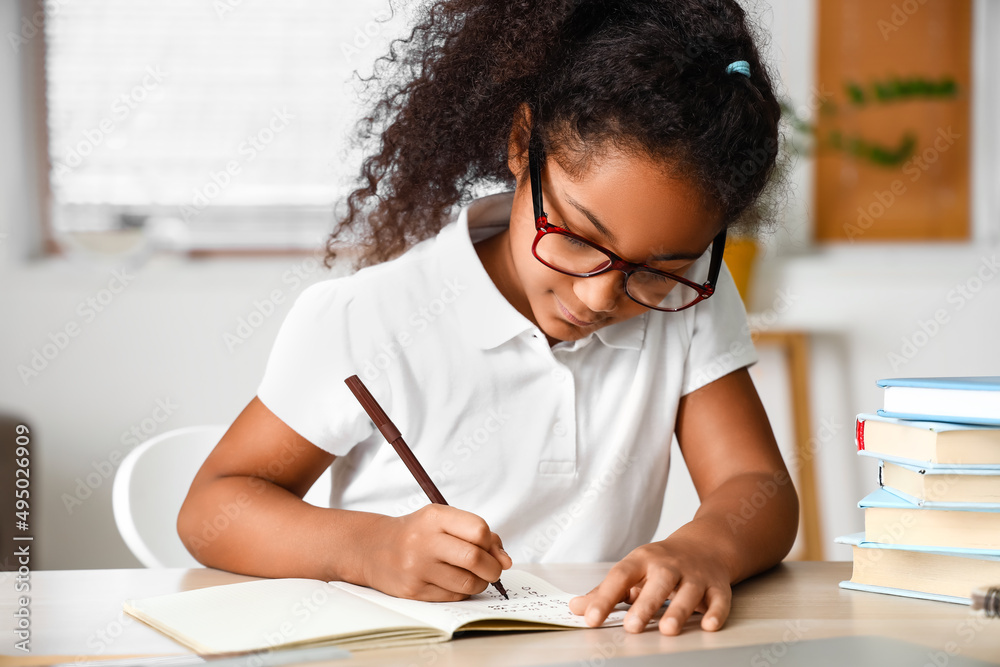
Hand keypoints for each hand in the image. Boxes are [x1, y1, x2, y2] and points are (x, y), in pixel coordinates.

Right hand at [360, 504, 511, 600]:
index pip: (478, 530)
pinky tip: (455, 582)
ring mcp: (417, 568)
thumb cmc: (418, 533)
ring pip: (467, 583)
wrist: (374, 548)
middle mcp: (424, 541)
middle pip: (475, 558)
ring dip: (480, 583)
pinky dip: (462, 592)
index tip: (489, 549)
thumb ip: (477, 534)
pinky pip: (453, 597)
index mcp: (435, 517)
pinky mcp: (413, 591)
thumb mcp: (444, 521)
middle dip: (492, 568)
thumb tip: (505, 560)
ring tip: (475, 577)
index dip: (492, 543)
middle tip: (492, 570)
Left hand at [568, 536, 731, 634]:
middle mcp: (669, 565)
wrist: (706, 544)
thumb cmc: (662, 563)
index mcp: (643, 560)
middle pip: (658, 582)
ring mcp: (695, 575)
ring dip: (679, 610)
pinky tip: (709, 625)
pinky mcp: (717, 587)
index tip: (591, 618)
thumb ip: (605, 591)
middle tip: (632, 627)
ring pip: (688, 591)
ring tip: (667, 629)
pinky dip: (716, 612)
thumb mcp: (633, 570)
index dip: (604, 597)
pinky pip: (719, 599)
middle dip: (646, 604)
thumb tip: (576, 608)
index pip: (620, 575)